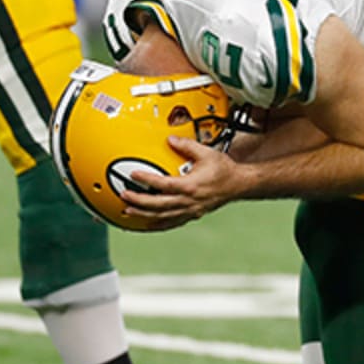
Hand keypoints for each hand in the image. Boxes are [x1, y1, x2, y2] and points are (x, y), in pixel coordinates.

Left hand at [118, 137, 239, 230]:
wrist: (239, 185)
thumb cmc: (224, 170)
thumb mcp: (206, 153)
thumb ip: (187, 145)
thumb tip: (170, 139)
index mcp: (190, 186)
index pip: (163, 184)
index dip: (146, 180)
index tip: (133, 175)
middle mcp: (189, 201)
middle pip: (158, 204)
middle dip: (139, 201)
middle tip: (124, 195)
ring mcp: (190, 210)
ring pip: (163, 216)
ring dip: (144, 214)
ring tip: (128, 211)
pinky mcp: (192, 215)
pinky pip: (172, 222)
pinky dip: (158, 224)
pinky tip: (147, 224)